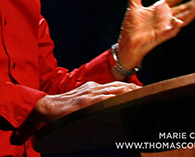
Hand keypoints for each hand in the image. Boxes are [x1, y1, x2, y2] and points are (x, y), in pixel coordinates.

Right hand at [10, 81, 139, 143]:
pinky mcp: (85, 102)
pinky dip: (114, 99)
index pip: (113, 86)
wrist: (48, 106)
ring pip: (113, 91)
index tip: (140, 90)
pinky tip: (122, 100)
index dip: (128, 87)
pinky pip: (103, 99)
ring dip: (127, 92)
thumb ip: (93, 102)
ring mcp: (89, 94)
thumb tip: (106, 107)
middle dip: (132, 88)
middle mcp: (92, 88)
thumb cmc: (63, 107)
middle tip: (146, 91)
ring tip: (139, 93)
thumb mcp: (80, 100)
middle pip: (116, 86)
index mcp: (92, 88)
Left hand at [116, 0, 194, 71]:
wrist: (128, 42)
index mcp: (160, 9)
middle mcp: (165, 17)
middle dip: (193, 3)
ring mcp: (165, 26)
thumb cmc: (132, 27)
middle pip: (183, 8)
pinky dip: (175, 26)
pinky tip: (179, 21)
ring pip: (182, 19)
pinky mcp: (162, 35)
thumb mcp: (134, 8)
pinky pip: (171, 30)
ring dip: (190, 13)